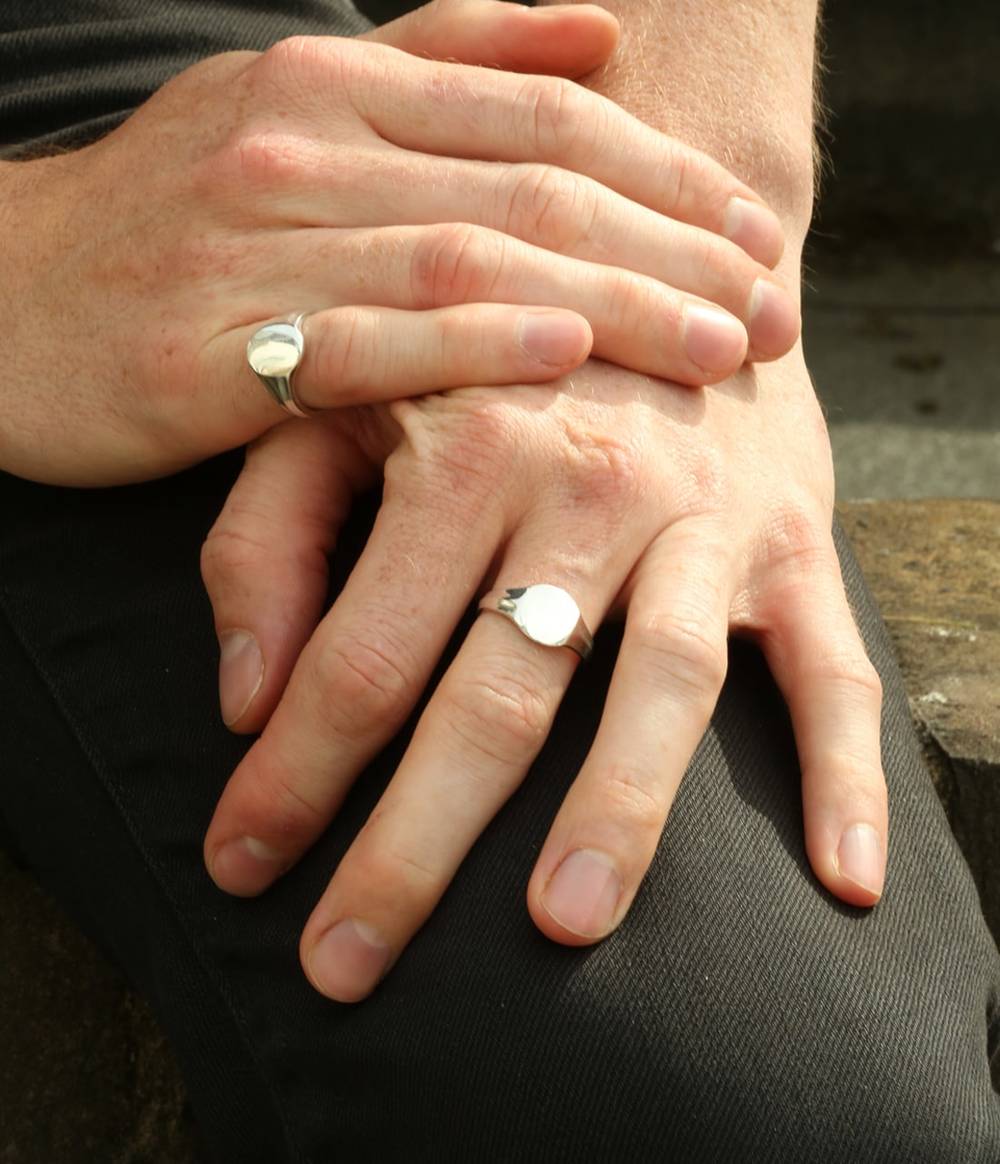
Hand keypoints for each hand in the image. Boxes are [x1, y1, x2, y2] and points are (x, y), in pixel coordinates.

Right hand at [0, 0, 795, 487]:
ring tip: (720, 344)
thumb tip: (591, 35)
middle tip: (774, 305)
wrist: (1, 297)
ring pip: (472, 258)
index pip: (544, 119)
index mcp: (336, 81)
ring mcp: (260, 242)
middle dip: (675, 247)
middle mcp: (307, 145)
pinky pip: (368, 339)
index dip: (668, 177)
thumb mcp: (293, 108)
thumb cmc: (166, 217)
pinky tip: (564, 351)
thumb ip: (443, 61)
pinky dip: (473, 340)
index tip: (759, 235)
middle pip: (534, 187)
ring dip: (614, 301)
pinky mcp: (217, 347)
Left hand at [202, 347, 887, 1003]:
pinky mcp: (793, 543)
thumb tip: (245, 699)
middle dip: (410, 843)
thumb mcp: (347, 400)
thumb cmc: (482, 348)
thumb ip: (269, 534)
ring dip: (618, 809)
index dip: (291, 773)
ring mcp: (703, 521)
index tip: (239, 868)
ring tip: (563, 925)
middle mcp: (588, 488)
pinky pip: (832, 665)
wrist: (660, 250)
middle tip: (343, 968)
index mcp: (465, 449)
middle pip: (496, 692)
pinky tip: (844, 883)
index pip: (362, 652)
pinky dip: (845, 772)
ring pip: (663, 683)